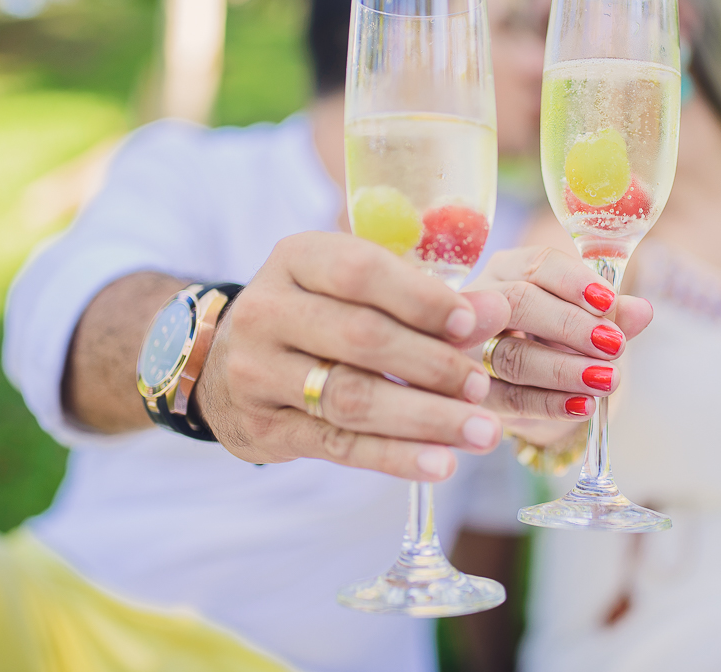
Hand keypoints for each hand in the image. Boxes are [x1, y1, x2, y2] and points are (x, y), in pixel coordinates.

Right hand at [196, 232, 510, 478]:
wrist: (222, 363)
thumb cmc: (316, 314)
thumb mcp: (356, 288)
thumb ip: (424, 298)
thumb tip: (497, 310)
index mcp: (297, 259)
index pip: (361, 272)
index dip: (421, 299)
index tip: (472, 324)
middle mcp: (269, 311)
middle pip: (360, 338)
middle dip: (432, 365)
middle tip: (481, 386)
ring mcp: (259, 372)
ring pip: (351, 398)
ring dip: (425, 418)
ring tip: (480, 432)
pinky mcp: (265, 427)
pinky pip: (339, 445)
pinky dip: (395, 456)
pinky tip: (440, 462)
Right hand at [465, 247, 653, 444]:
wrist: (532, 388)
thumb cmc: (557, 339)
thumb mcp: (586, 321)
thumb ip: (612, 315)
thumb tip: (643, 310)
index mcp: (508, 270)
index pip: (537, 263)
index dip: (573, 280)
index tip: (607, 300)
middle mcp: (482, 302)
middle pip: (518, 302)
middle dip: (569, 324)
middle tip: (613, 344)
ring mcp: (470, 349)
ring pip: (510, 355)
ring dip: (563, 369)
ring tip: (606, 379)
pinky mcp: (475, 395)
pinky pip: (509, 399)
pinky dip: (550, 403)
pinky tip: (583, 405)